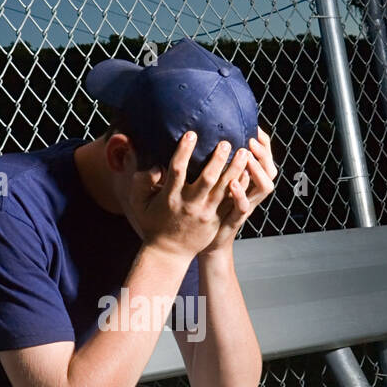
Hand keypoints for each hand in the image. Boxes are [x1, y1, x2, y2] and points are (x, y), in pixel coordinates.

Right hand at [125, 132, 249, 260]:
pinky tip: (247, 174)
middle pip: (208, 178)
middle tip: (227, 142)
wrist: (169, 252)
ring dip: (235, 169)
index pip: (177, 170)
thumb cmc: (153, 224)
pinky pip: (232, 202)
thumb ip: (142, 182)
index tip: (191, 134)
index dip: (184, 150)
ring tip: (244, 152)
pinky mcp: (216, 220)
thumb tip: (154, 166)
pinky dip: (240, 188)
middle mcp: (190, 204)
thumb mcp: (139, 204)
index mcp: (170, 197)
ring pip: (224, 189)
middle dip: (218, 159)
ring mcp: (206, 213)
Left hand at [199, 127, 276, 255]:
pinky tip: (233, 183)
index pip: (265, 159)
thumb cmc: (209, 212)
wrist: (206, 243)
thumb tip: (207, 139)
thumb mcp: (216, 185)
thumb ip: (217, 166)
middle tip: (251, 139)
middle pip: (270, 170)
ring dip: (257, 170)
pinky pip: (244, 207)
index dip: (264, 144)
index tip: (254, 128)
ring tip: (247, 157)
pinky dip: (241, 195)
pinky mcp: (235, 220)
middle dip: (264, 153)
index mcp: (249, 183)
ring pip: (265, 186)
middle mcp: (251, 194)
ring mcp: (246, 206)